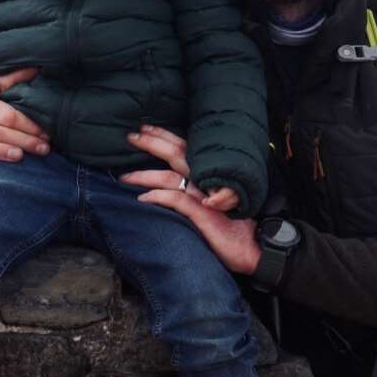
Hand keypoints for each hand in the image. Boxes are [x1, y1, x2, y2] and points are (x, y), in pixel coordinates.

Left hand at [122, 125, 259, 274]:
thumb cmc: (230, 227)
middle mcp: (205, 181)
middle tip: (131, 136)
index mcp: (208, 175)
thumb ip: (192, 191)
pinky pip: (176, 200)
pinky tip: (143, 199)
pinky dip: (158, 197)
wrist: (251, 248)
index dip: (164, 136)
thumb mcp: (210, 204)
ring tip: (125, 176)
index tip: (144, 128)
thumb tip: (166, 185)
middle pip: (176, 154)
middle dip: (152, 143)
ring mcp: (204, 196)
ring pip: (170, 177)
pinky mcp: (204, 214)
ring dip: (144, 175)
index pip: (184, 148)